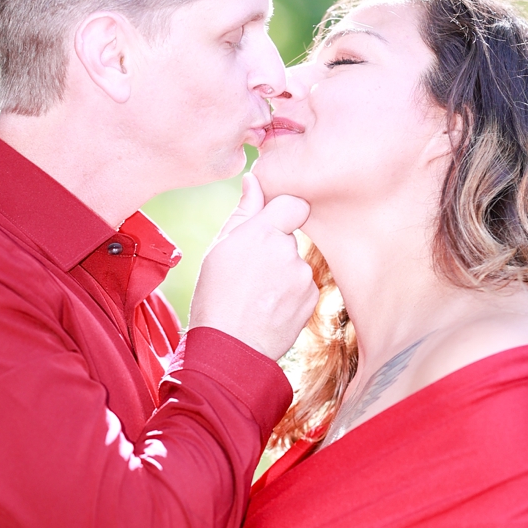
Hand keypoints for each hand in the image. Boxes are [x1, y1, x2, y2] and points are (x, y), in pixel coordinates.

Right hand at [188, 172, 317, 361]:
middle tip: (250, 273)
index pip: (293, 204)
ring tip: (257, 295)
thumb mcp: (219, 249)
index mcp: (262, 232)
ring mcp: (303, 276)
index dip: (283, 212)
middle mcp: (288, 250)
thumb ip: (243, 212)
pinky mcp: (312, 298)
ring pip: (296, 263)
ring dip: (283, 273)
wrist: (230, 348)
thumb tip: (254, 180)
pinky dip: (291, 294)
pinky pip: (304, 286)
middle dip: (275, 249)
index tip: (270, 225)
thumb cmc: (216, 297)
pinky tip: (269, 308)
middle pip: (290, 237)